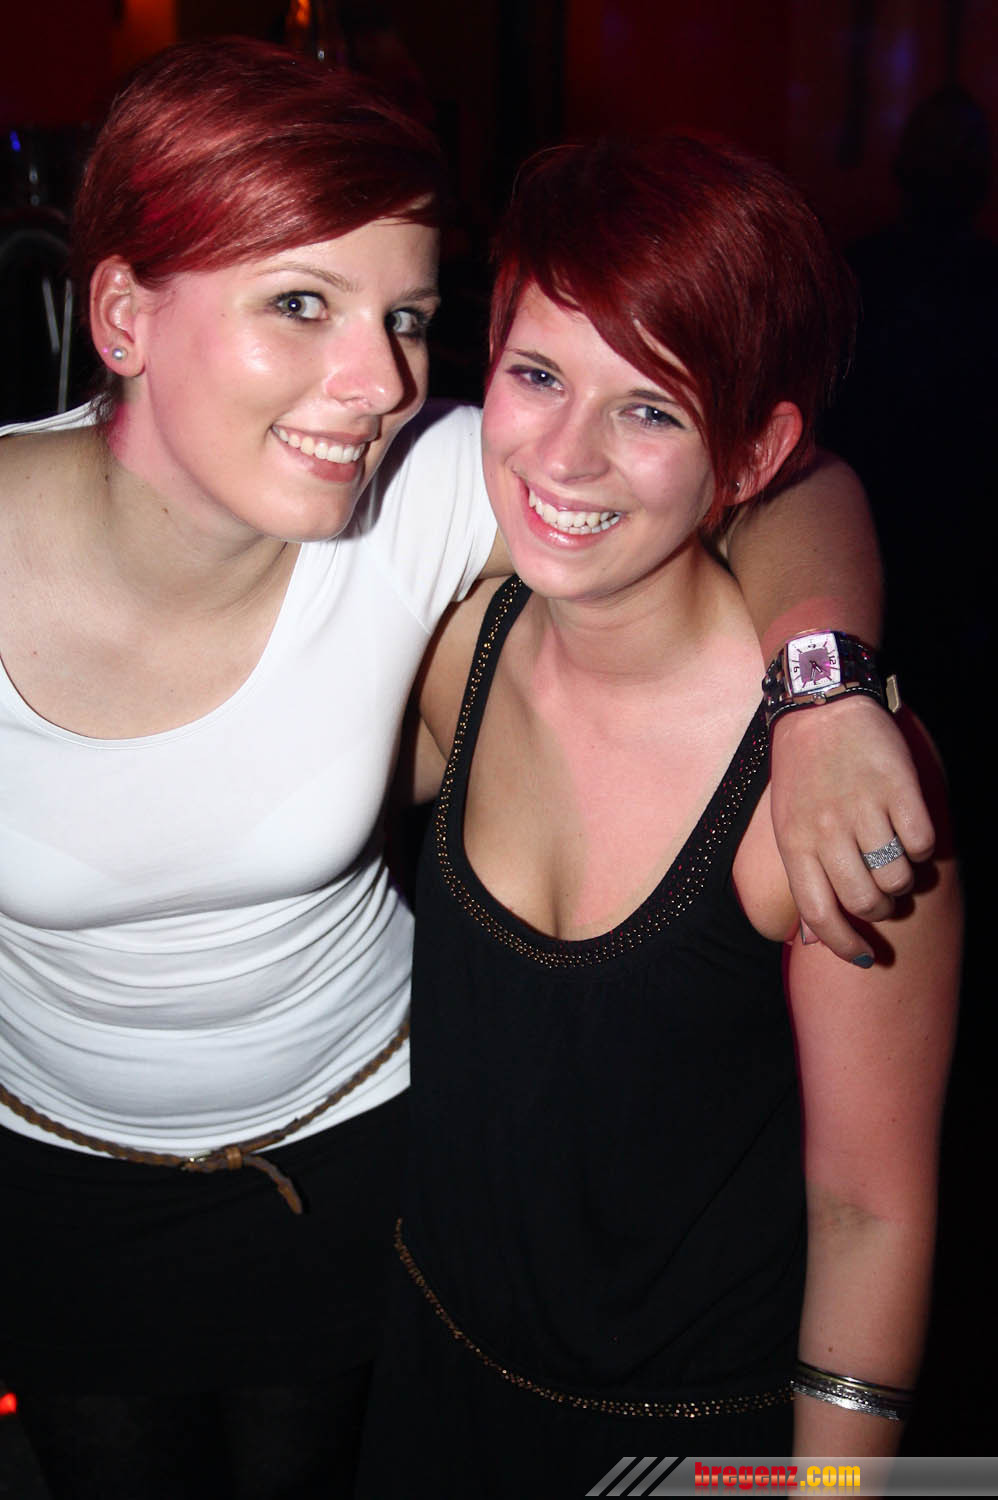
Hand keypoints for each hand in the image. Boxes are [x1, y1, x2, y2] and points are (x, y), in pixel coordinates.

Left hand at [770, 699, 934, 962]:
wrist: (821, 704)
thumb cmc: (802, 773)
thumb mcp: (787, 826)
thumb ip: (803, 879)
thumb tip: (814, 939)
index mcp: (794, 843)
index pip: (819, 914)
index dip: (846, 945)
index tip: (867, 959)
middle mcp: (826, 830)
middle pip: (865, 901)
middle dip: (880, 910)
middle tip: (883, 896)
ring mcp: (862, 808)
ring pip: (897, 877)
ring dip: (903, 880)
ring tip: (895, 860)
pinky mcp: (896, 787)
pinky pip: (921, 842)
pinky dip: (922, 847)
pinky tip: (909, 831)